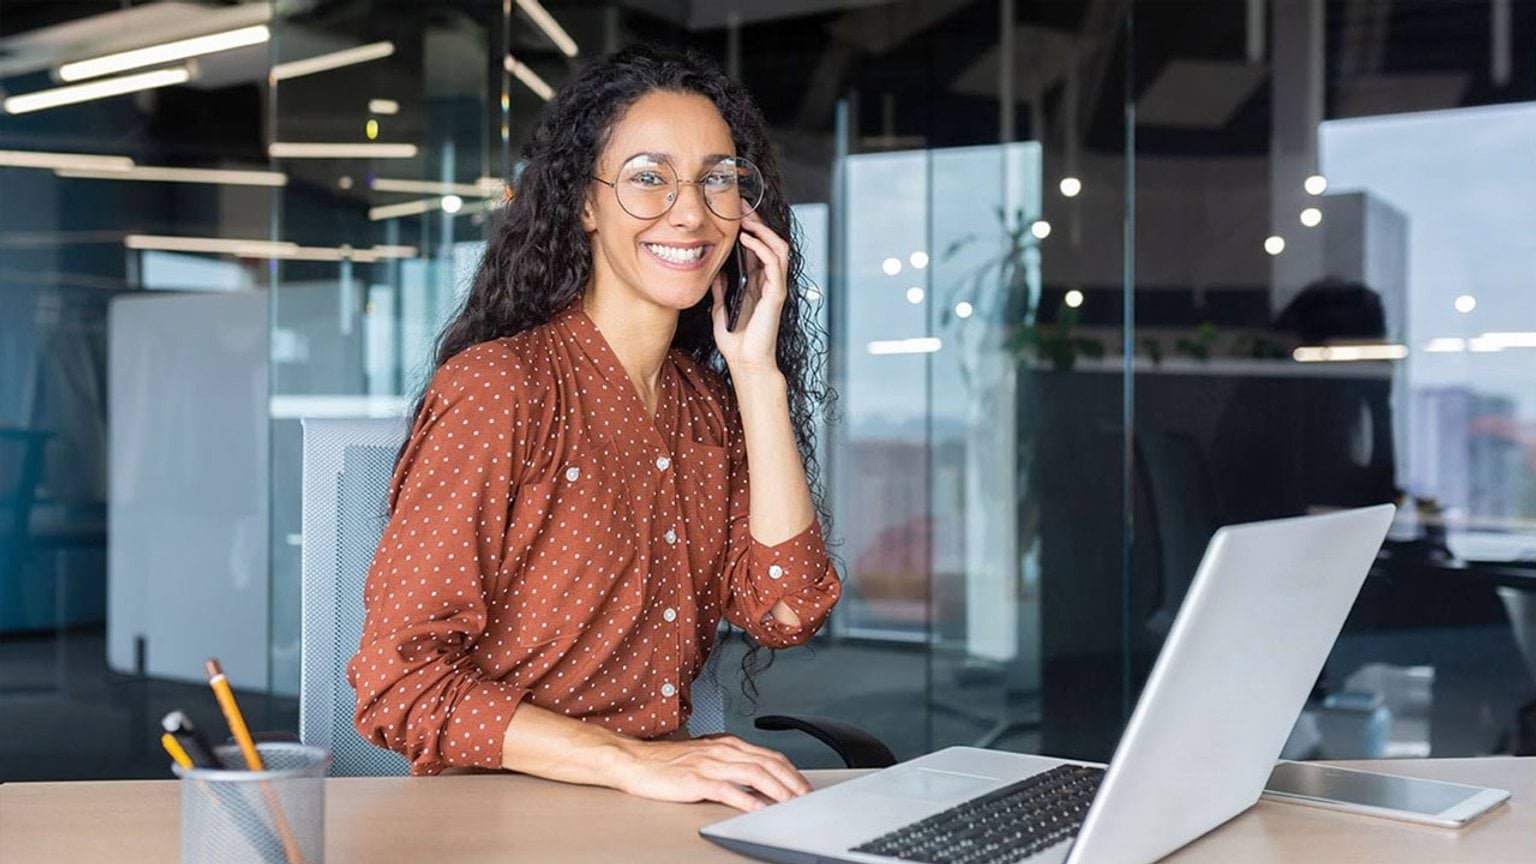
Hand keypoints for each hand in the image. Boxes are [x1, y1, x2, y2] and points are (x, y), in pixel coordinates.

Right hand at [613, 733, 812, 811]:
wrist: (636, 761)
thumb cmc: (666, 762)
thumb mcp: (704, 755)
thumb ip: (728, 762)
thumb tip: (752, 775)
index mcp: (727, 744)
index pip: (769, 756)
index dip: (791, 771)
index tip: (803, 786)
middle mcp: (723, 750)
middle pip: (769, 763)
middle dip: (792, 781)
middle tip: (806, 797)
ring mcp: (711, 764)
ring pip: (755, 774)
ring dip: (778, 790)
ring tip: (792, 803)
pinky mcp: (698, 781)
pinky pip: (729, 790)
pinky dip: (748, 800)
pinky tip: (759, 809)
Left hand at [711, 211, 788, 377]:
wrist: (746, 364)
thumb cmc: (736, 343)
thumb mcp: (721, 309)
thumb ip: (721, 290)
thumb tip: (714, 270)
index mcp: (757, 284)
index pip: (757, 248)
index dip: (748, 228)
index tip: (734, 212)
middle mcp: (769, 282)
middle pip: (770, 242)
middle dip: (757, 221)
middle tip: (741, 205)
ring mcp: (775, 287)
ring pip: (778, 248)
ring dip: (763, 230)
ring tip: (746, 219)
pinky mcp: (776, 294)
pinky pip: (774, 264)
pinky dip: (762, 248)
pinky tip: (747, 240)